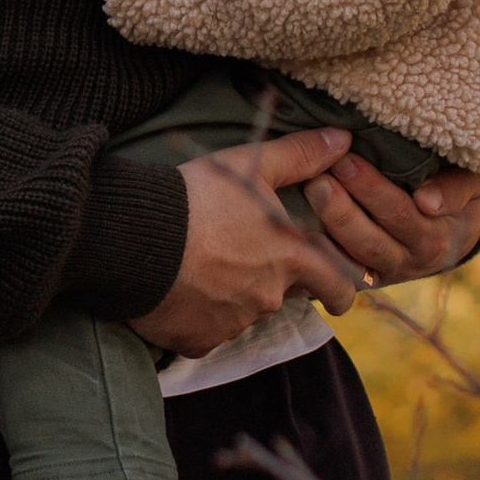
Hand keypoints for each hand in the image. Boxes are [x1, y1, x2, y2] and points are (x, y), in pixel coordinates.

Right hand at [130, 129, 364, 356]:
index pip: (337, 285)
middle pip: (286, 297)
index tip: (338, 293)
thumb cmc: (197, 198)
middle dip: (279, 286)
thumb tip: (342, 138)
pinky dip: (200, 316)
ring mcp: (233, 324)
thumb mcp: (250, 165)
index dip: (342, 290)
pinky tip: (182, 290)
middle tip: (255, 266)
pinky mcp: (199, 341)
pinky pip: (207, 332)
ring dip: (235, 296)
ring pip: (245, 313)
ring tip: (205, 266)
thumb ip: (300, 155)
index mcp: (289, 258)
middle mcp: (268, 297)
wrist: (137, 237)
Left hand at [304, 154, 479, 285]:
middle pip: (370, 240)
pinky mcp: (363, 280)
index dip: (372, 190)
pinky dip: (318, 254)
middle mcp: (409, 261)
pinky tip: (297, 228)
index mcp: (435, 238)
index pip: (400, 214)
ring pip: (350, 258)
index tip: (346, 160)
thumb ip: (454, 189)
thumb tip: (427, 201)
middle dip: (341, 207)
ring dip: (326, 227)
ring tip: (307, 191)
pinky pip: (337, 272)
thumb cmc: (455, 192)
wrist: (454, 233)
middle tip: (316, 175)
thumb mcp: (468, 184)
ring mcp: (384, 274)